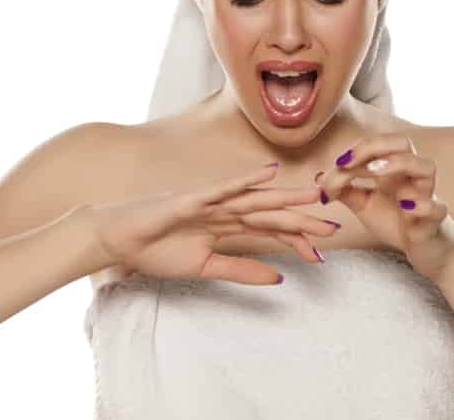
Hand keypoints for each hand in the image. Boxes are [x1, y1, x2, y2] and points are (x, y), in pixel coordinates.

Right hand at [88, 163, 339, 284]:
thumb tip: (278, 278)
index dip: (294, 239)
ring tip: (313, 195)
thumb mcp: (204, 268)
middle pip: (268, 212)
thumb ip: (240, 269)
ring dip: (284, 197)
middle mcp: (222, 210)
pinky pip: (222, 189)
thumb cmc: (155, 250)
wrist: (119, 240)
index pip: (267, 231)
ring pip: (253, 199)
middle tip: (333, 224)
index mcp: (225, 226)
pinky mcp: (191, 198)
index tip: (320, 252)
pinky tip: (267, 174)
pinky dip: (244, 181)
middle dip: (300, 218)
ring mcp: (208, 201)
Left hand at [315, 134, 453, 282]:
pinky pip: (438, 208)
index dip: (356, 149)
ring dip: (399, 163)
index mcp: (392, 169)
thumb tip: (319, 177)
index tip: (337, 164)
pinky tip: (405, 206)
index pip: (377, 145)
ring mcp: (426, 196)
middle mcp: (411, 176)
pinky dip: (423, 204)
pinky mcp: (435, 221)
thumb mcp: (363, 204)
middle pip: (404, 143)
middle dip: (375, 146)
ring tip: (374, 171)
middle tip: (349, 162)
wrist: (425, 250)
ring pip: (426, 167)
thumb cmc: (395, 221)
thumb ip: (344, 190)